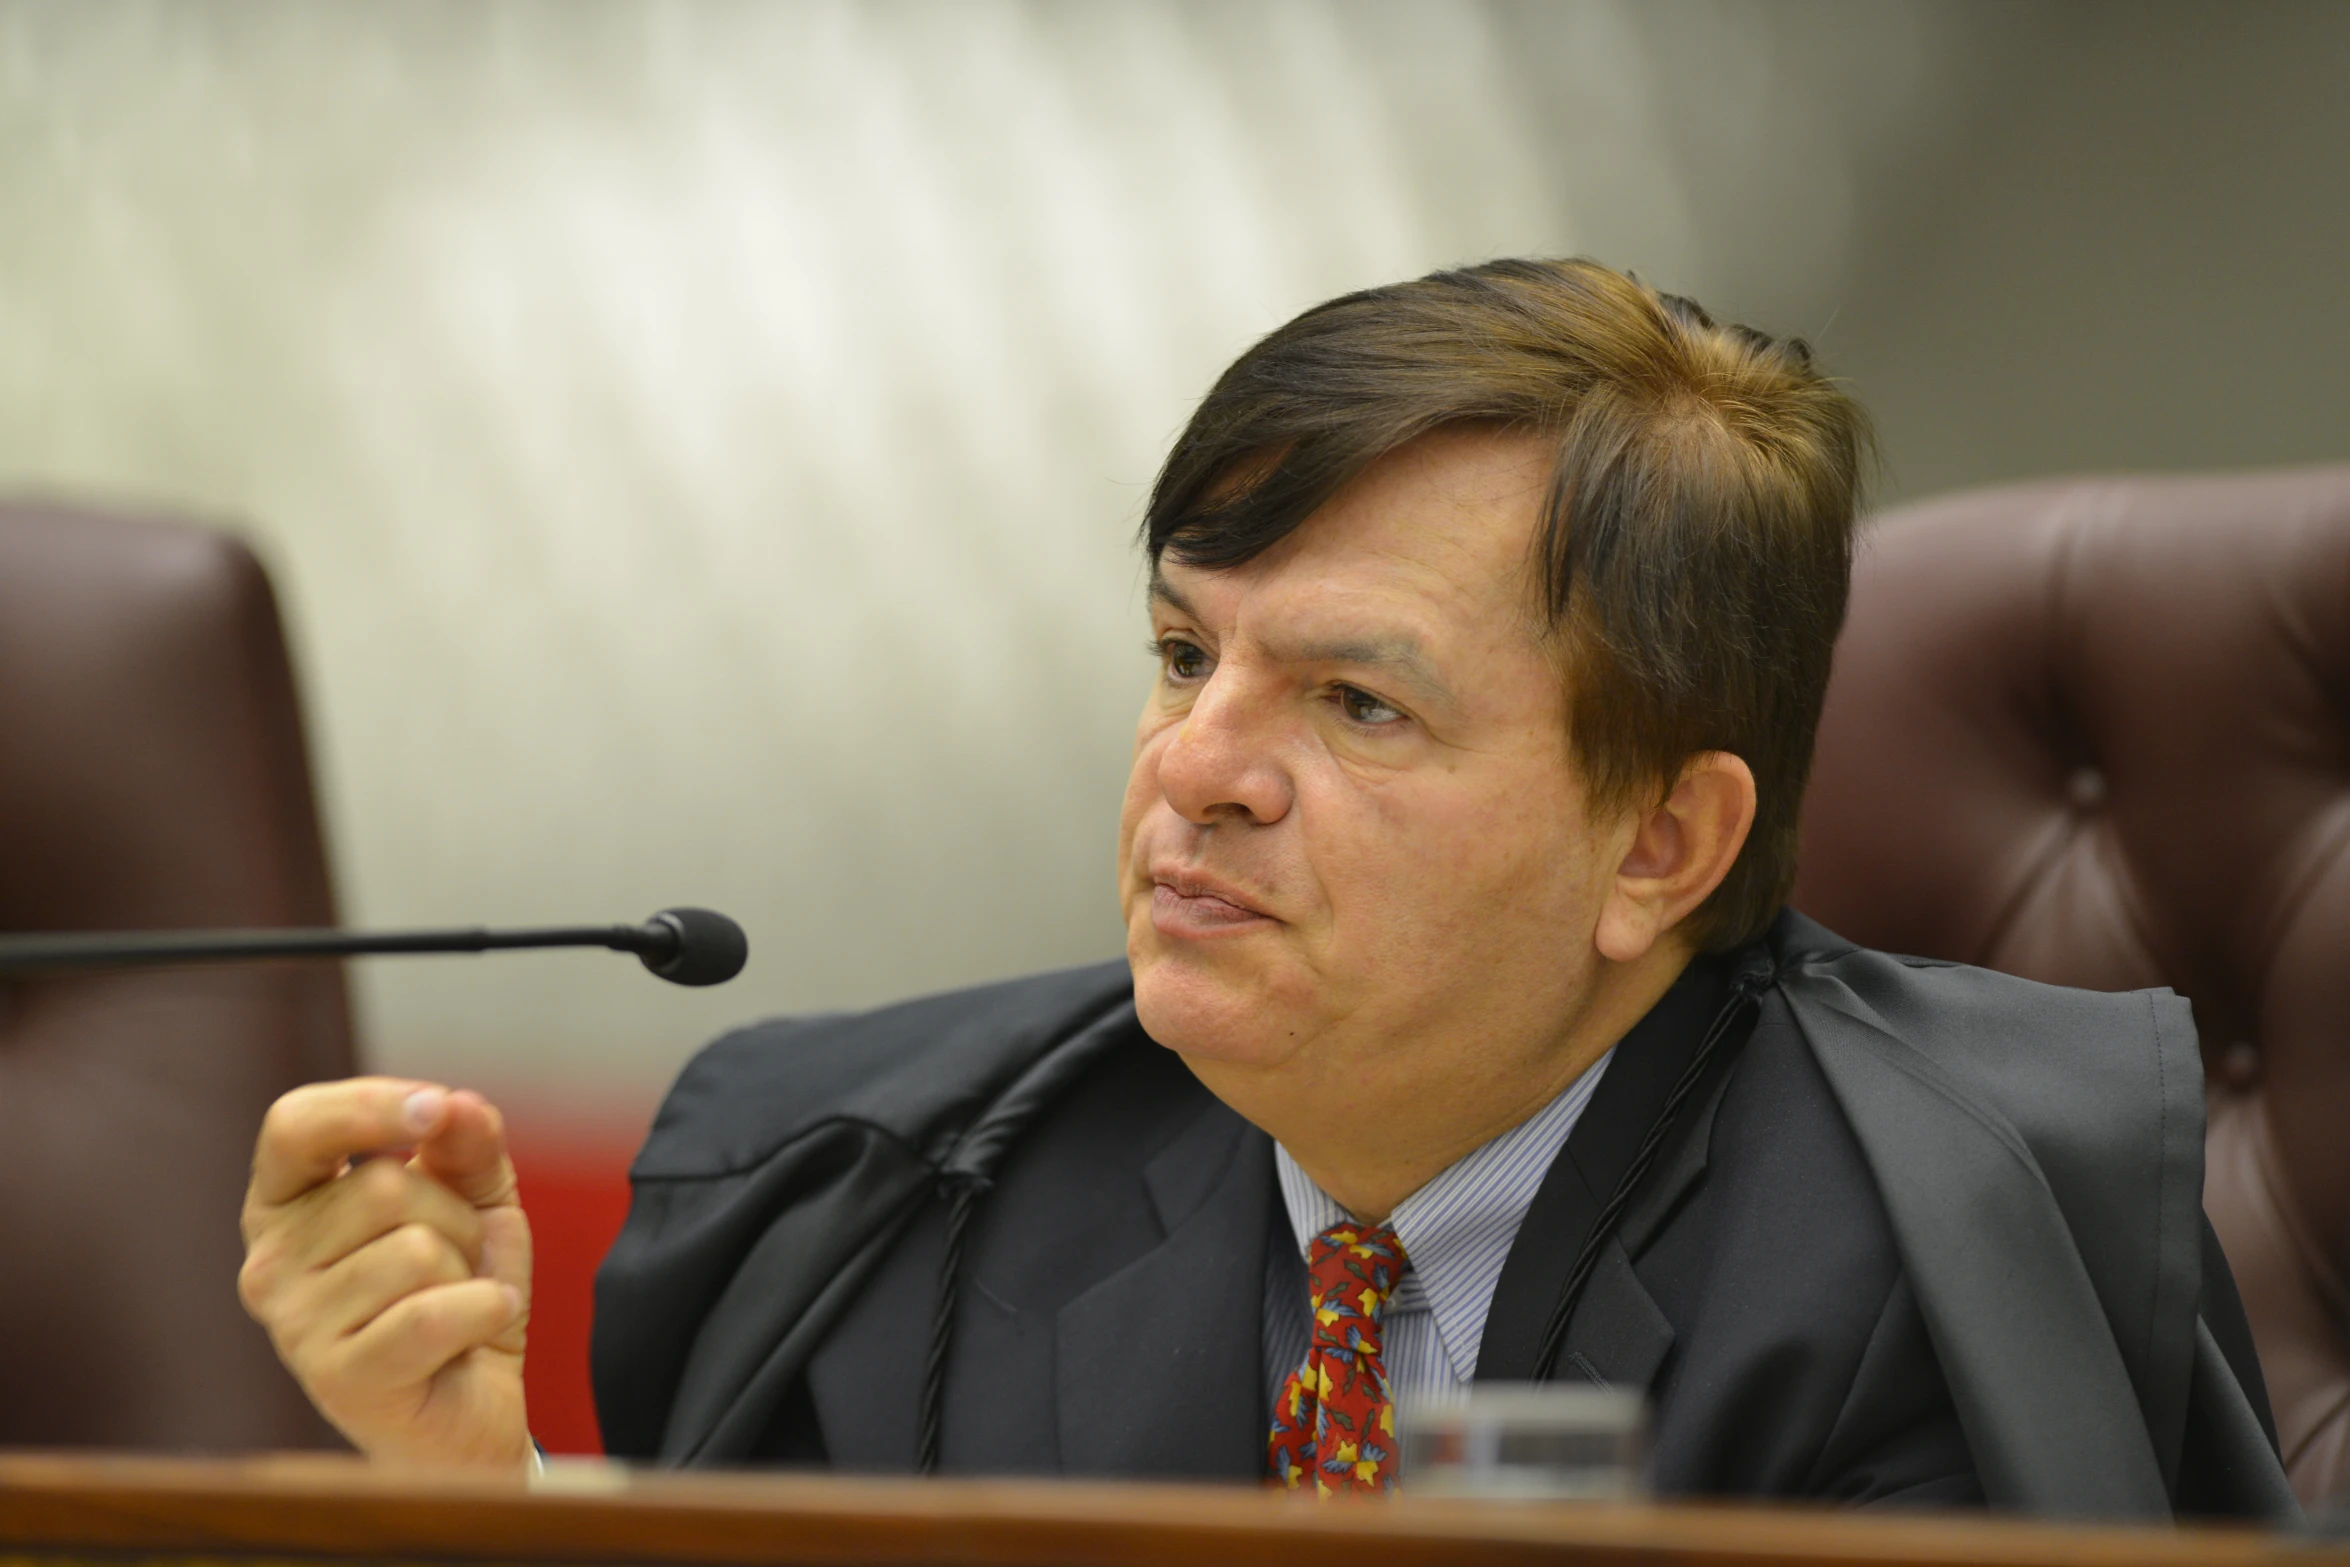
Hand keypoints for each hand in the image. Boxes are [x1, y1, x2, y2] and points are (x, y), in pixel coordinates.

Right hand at [238, 1078, 532, 1470]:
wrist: (475, 1406)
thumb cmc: (457, 1291)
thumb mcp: (474, 1198)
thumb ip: (465, 1144)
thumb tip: (454, 1104)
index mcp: (285, 1204)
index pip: (293, 1125)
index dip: (368, 1105)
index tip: (435, 1109)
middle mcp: (269, 1262)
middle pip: (383, 1187)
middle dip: (454, 1217)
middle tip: (456, 1264)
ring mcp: (293, 1325)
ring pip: (414, 1250)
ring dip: (467, 1271)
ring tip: (455, 1305)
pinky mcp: (336, 1378)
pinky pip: (429, 1314)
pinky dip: (483, 1310)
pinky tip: (483, 1326)